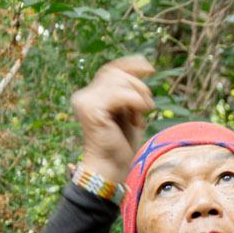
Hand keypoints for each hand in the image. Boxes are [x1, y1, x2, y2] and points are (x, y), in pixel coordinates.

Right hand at [70, 54, 154, 182]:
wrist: (111, 168)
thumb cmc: (121, 143)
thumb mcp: (129, 111)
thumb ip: (130, 90)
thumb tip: (143, 68)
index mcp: (89, 96)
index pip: (110, 69)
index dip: (130, 64)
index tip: (150, 69)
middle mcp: (83, 96)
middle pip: (115, 73)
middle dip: (138, 86)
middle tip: (147, 106)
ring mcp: (85, 102)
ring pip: (119, 81)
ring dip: (138, 97)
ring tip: (143, 114)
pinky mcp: (91, 110)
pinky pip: (121, 95)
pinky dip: (136, 103)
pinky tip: (138, 119)